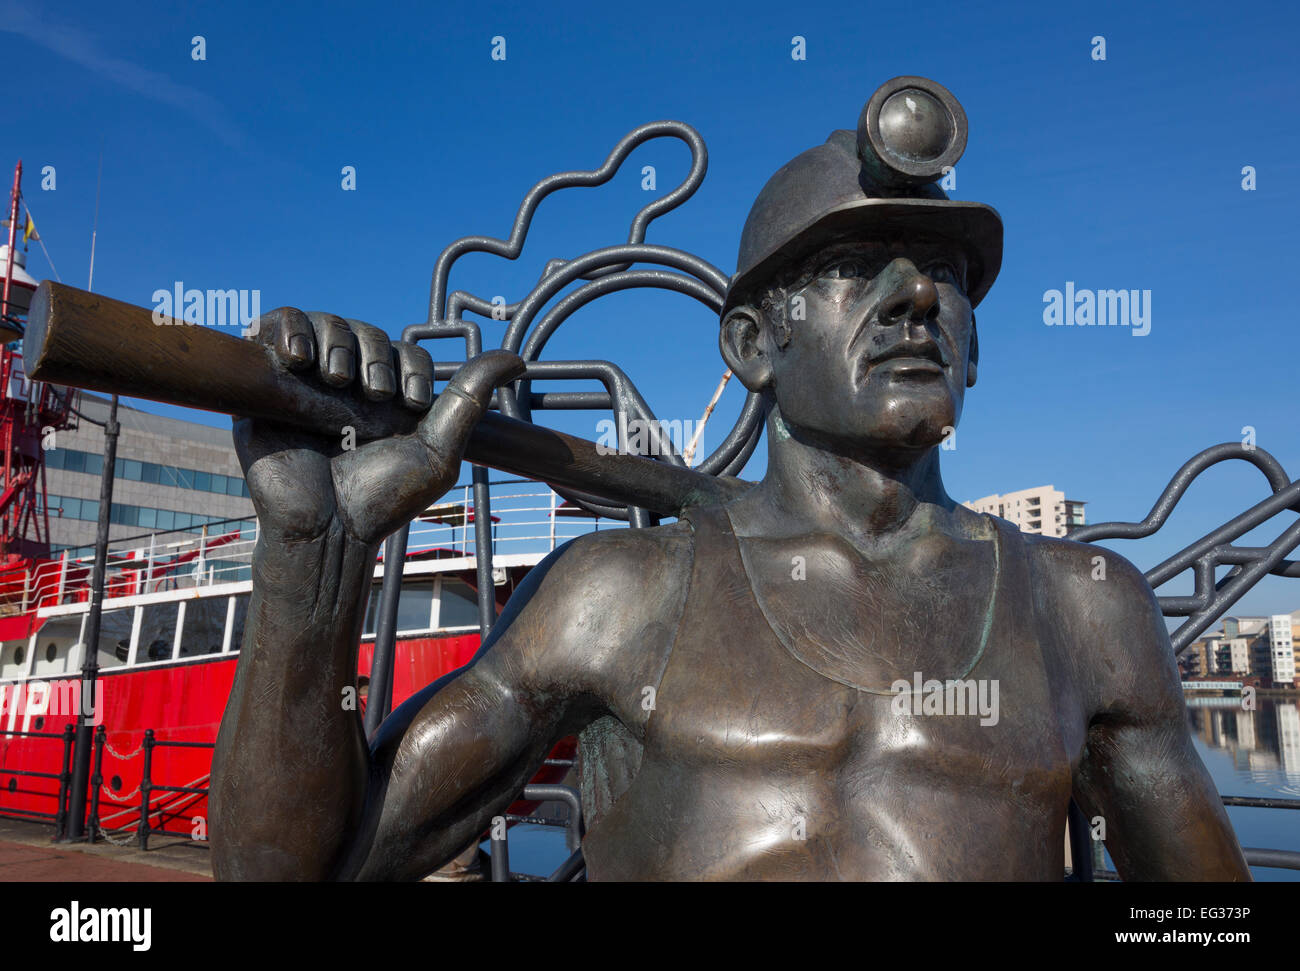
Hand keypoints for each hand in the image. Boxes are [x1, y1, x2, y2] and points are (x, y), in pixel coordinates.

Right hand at [233, 307, 523, 546]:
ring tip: (338, 378)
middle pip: (362, 332)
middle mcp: (345, 385)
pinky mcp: (264, 385)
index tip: (412, 403)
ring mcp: (304, 382)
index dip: (410, 366)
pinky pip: (271, 329)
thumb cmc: (385, 498)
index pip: (401, 352)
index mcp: (384, 398)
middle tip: (374, 396)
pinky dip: (288, 327)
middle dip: (375, 353)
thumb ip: (472, 396)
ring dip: (336, 339)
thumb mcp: (441, 445)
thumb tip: (516, 358)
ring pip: (321, 324)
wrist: (328, 529)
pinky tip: (301, 356)